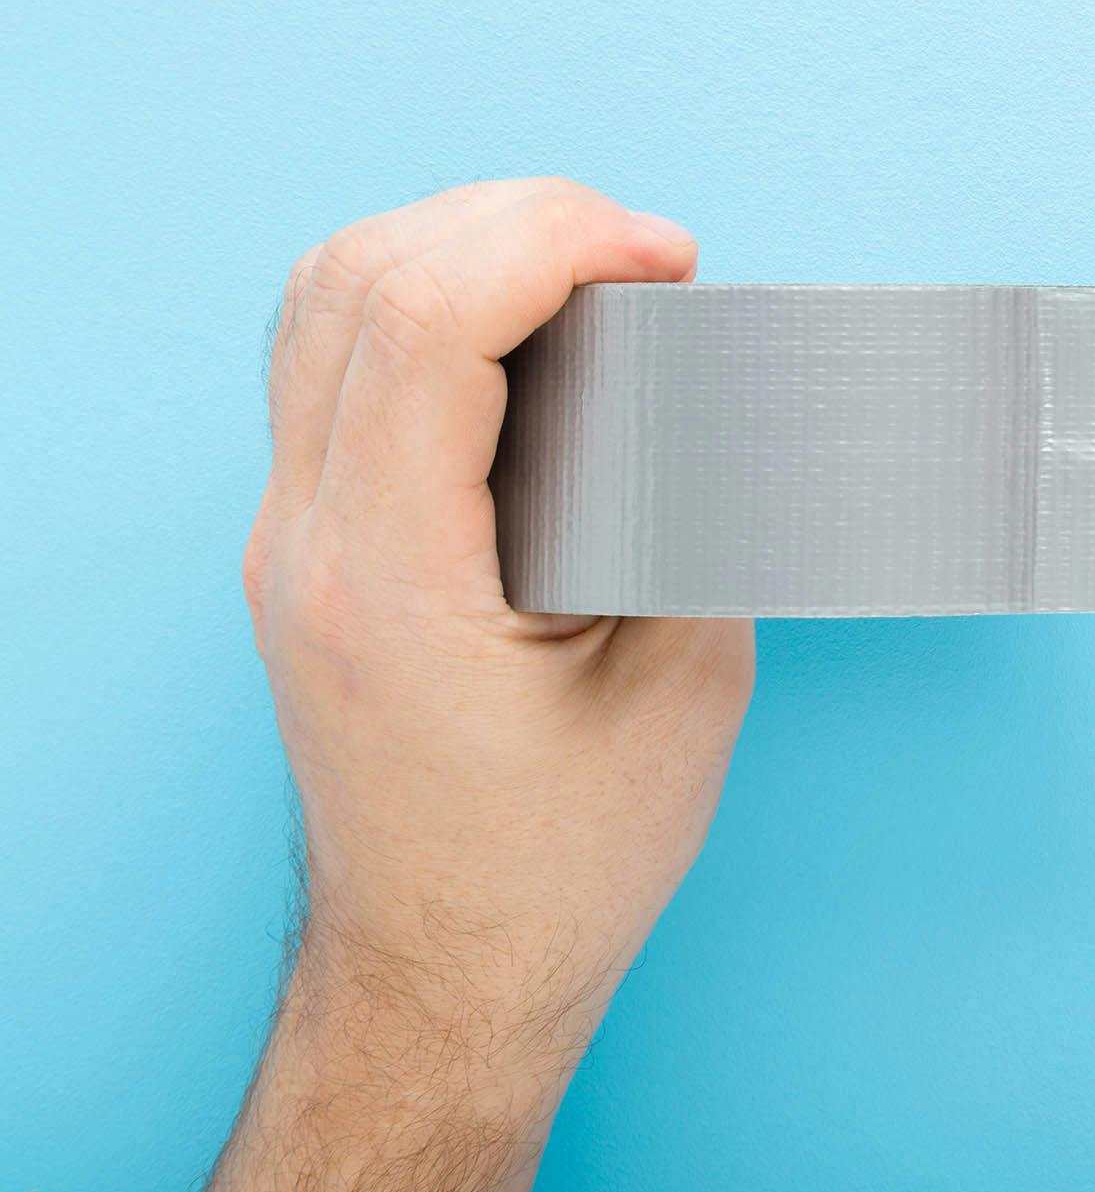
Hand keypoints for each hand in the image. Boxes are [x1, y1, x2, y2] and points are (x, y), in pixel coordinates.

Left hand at [188, 180, 754, 1191]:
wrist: (448, 972)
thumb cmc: (561, 863)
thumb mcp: (682, 684)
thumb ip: (691, 514)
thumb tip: (709, 380)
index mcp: (391, 578)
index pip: (420, 323)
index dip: (552, 241)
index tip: (665, 259)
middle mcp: (308, 542)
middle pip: (353, 277)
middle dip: (513, 218)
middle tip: (642, 253)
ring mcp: (288, 540)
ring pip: (320, 301)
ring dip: (457, 243)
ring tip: (586, 266)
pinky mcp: (308, 545)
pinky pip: (329, 361)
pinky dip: (425, 302)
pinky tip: (520, 326)